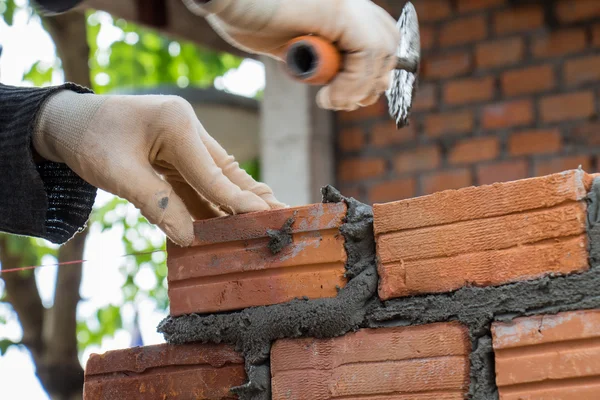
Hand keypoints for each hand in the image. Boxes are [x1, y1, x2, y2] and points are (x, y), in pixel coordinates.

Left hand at [33, 90, 285, 245]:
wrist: (67, 123)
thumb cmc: (88, 140)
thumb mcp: (118, 173)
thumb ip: (157, 204)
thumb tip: (190, 238)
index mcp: (177, 124)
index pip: (213, 172)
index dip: (238, 200)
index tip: (266, 217)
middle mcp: (188, 130)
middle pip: (227, 171)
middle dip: (254, 196)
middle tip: (284, 215)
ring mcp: (185, 143)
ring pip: (219, 178)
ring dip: (239, 201)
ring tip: (268, 220)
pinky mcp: (177, 156)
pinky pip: (200, 184)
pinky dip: (214, 203)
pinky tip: (231, 220)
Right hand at [184, 0, 399, 110]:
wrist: (226, 0)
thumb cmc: (248, 18)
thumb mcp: (295, 48)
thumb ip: (320, 60)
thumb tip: (345, 86)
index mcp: (343, 7)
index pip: (382, 38)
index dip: (375, 71)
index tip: (351, 96)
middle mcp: (351, 1)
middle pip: (389, 44)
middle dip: (372, 83)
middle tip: (341, 102)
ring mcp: (347, 3)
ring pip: (380, 52)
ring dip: (358, 88)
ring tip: (329, 101)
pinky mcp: (337, 10)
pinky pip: (365, 54)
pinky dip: (351, 84)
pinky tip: (327, 96)